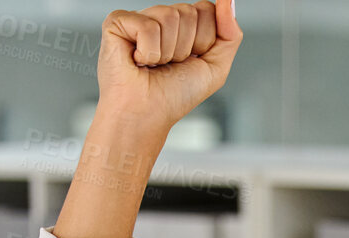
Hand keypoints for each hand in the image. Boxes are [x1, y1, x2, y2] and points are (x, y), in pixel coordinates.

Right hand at [96, 2, 242, 133]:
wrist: (145, 115)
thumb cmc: (174, 96)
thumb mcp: (215, 68)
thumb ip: (230, 34)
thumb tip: (228, 0)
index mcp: (183, 26)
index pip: (207, 10)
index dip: (204, 41)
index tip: (189, 61)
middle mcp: (161, 18)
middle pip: (190, 12)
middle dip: (185, 47)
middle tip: (168, 66)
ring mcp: (139, 17)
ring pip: (170, 16)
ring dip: (167, 52)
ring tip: (153, 65)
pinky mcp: (118, 22)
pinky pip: (148, 26)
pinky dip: (148, 52)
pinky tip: (137, 61)